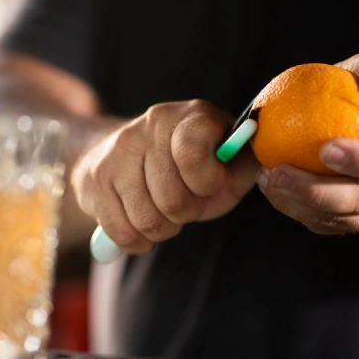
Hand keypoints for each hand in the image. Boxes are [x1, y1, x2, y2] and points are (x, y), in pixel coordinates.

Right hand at [72, 100, 259, 253]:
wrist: (134, 157)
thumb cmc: (193, 166)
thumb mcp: (228, 163)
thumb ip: (246, 166)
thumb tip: (266, 168)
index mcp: (190, 116)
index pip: (191, 155)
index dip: (205, 183)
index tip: (210, 184)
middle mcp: (149, 124)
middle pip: (172, 198)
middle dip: (186, 212)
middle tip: (186, 202)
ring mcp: (116, 150)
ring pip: (146, 219)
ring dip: (163, 228)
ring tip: (165, 212)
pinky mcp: (92, 178)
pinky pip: (121, 232)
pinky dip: (138, 242)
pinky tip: (143, 227)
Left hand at [256, 53, 358, 234]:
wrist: (358, 122)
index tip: (325, 149)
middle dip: (321, 192)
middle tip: (280, 173)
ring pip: (345, 221)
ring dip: (302, 206)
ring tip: (268, 180)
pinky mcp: (357, 220)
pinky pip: (328, 225)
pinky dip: (298, 210)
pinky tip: (271, 188)